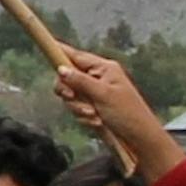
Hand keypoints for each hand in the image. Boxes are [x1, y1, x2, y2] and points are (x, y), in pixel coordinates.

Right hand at [48, 46, 180, 178]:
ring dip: (79, 108)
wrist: (140, 138)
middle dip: (69, 92)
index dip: (60, 52)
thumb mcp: (102, 95)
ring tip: (94, 116)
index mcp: (103, 68)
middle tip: (73, 98)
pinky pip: (78, 109)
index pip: (76, 56)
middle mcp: (98, 78)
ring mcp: (95, 93)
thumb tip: (61, 69)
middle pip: (68, 78)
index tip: (46, 46)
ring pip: (72, 96)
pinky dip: (84, 117)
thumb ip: (80, 81)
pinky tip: (96, 123)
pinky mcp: (94, 108)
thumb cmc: (128, 113)